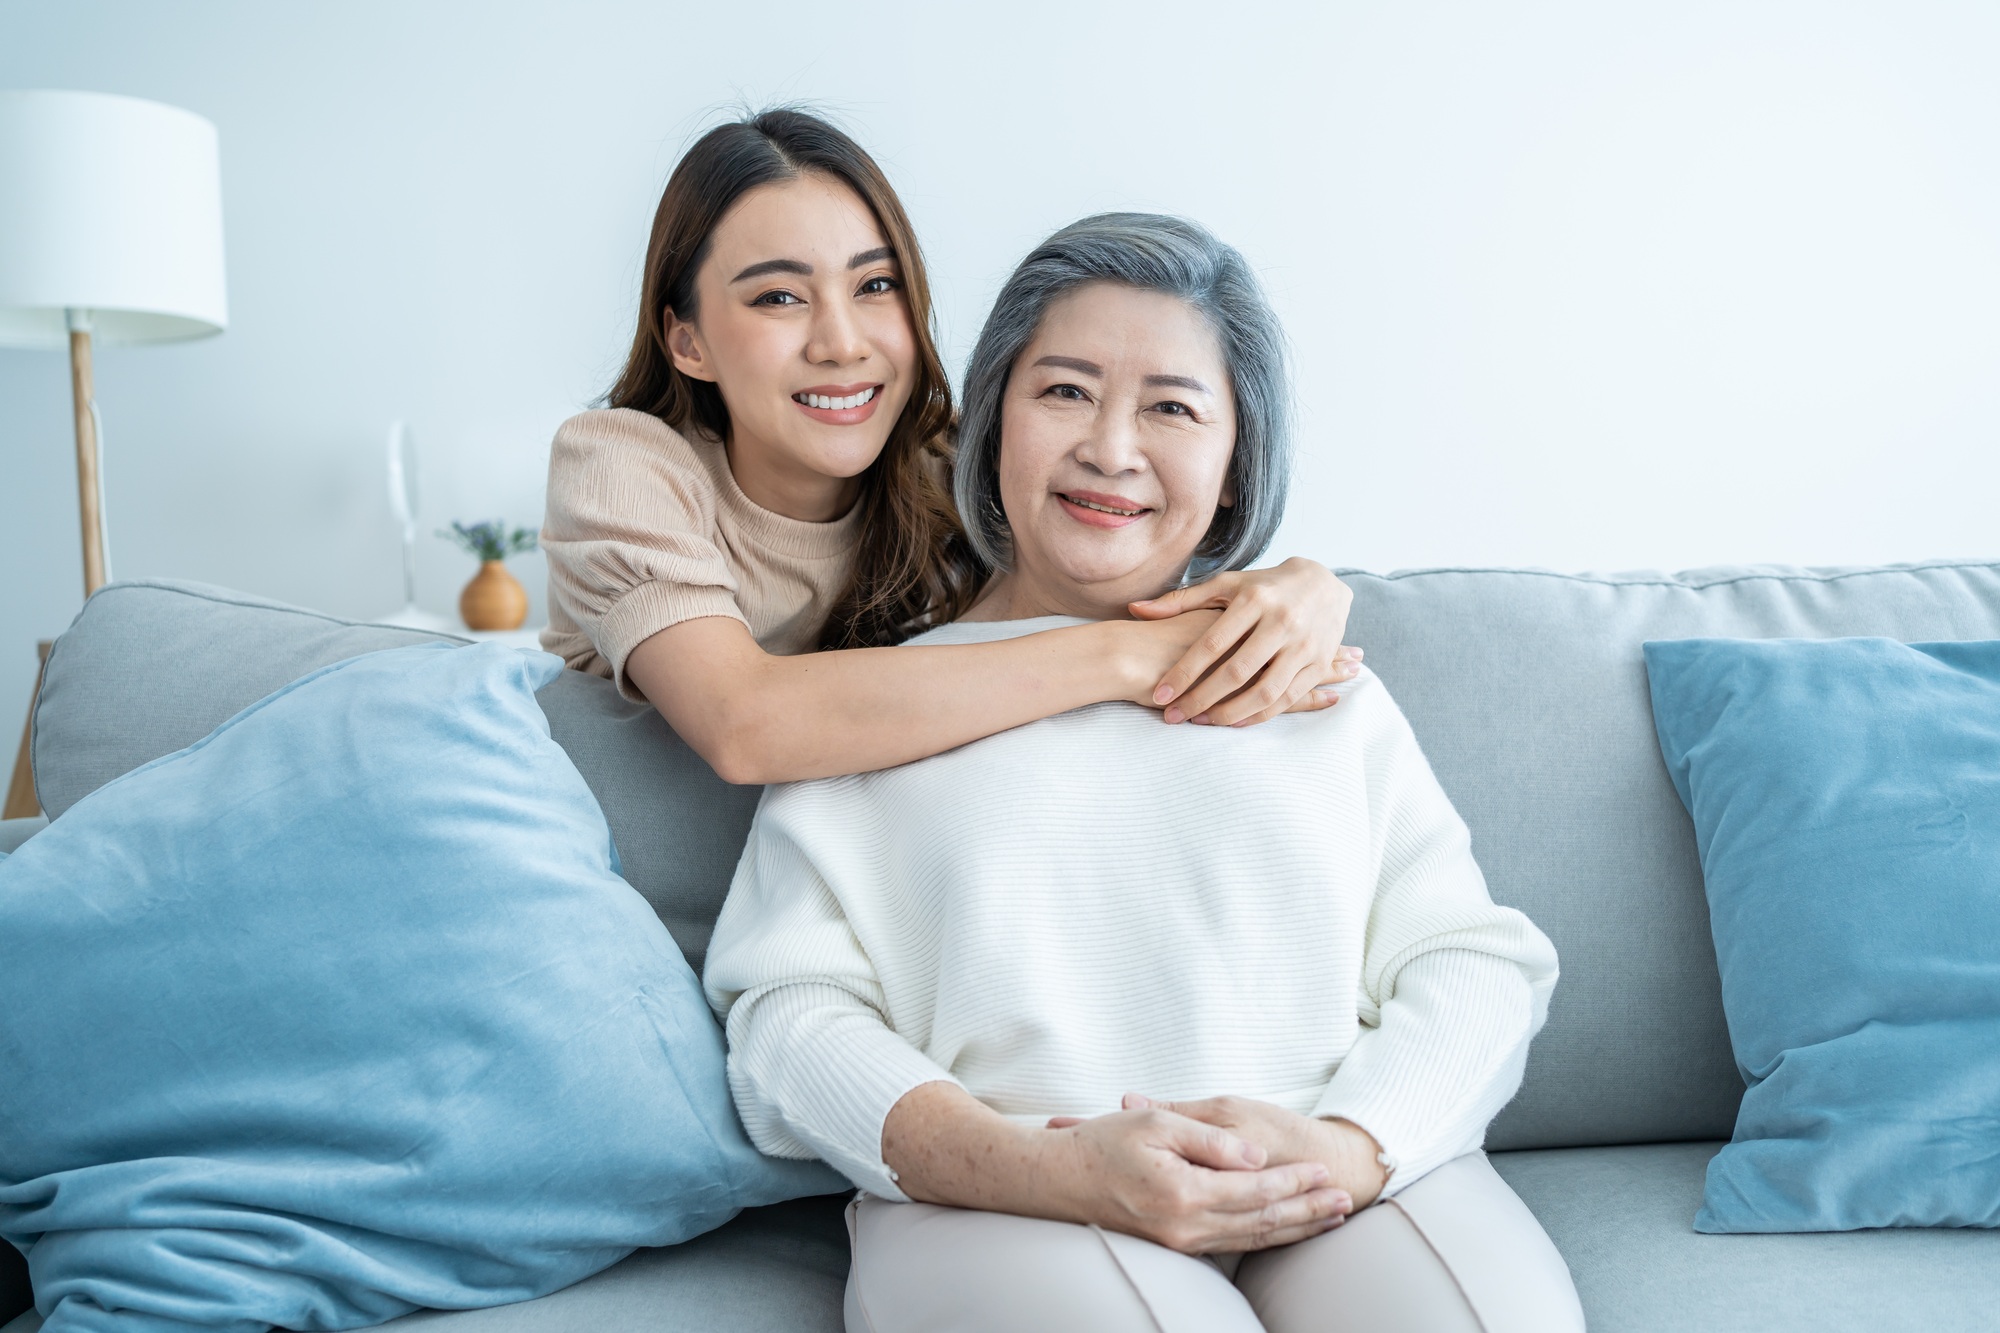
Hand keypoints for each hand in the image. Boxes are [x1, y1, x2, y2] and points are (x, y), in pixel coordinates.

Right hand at [1036, 1103, 1352, 1253]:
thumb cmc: (1104, 1143)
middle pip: (1262, 1220)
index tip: (1324, 1169)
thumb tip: (1255, 1157)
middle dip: (1307, 1209)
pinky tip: (1283, 1230)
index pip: (1255, 1188)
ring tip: (1328, 1217)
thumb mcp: (1158, 1124)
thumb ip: (1211, 1141)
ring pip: (1252, 1238)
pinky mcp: (1175, 1246)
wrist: (1058, 1179)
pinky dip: (1265, 1237)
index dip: (1293, 1179)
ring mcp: (1180, 1242)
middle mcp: (1185, 1226)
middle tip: (1344, 1199)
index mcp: (1184, 1192)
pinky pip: (1232, 1244)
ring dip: (1294, 1227)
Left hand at [1130, 557, 1360, 727]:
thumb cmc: (1263, 586)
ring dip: (1230, 714)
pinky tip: (1234, 722)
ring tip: (1201, 722)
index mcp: (1253, 600)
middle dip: (1201, 700)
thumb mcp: (1226, 585)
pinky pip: (1287, 699)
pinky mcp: (1318, 663)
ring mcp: (1303, 644)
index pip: (1211, 644)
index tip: (1160, 696)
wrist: (1323, 583)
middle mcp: (1281, 622)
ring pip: (1264, 692)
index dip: (1183, 673)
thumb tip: (1135, 609)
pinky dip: (1260, 715)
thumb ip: (1181, 600)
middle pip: (1235, 672)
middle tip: (1174, 716)